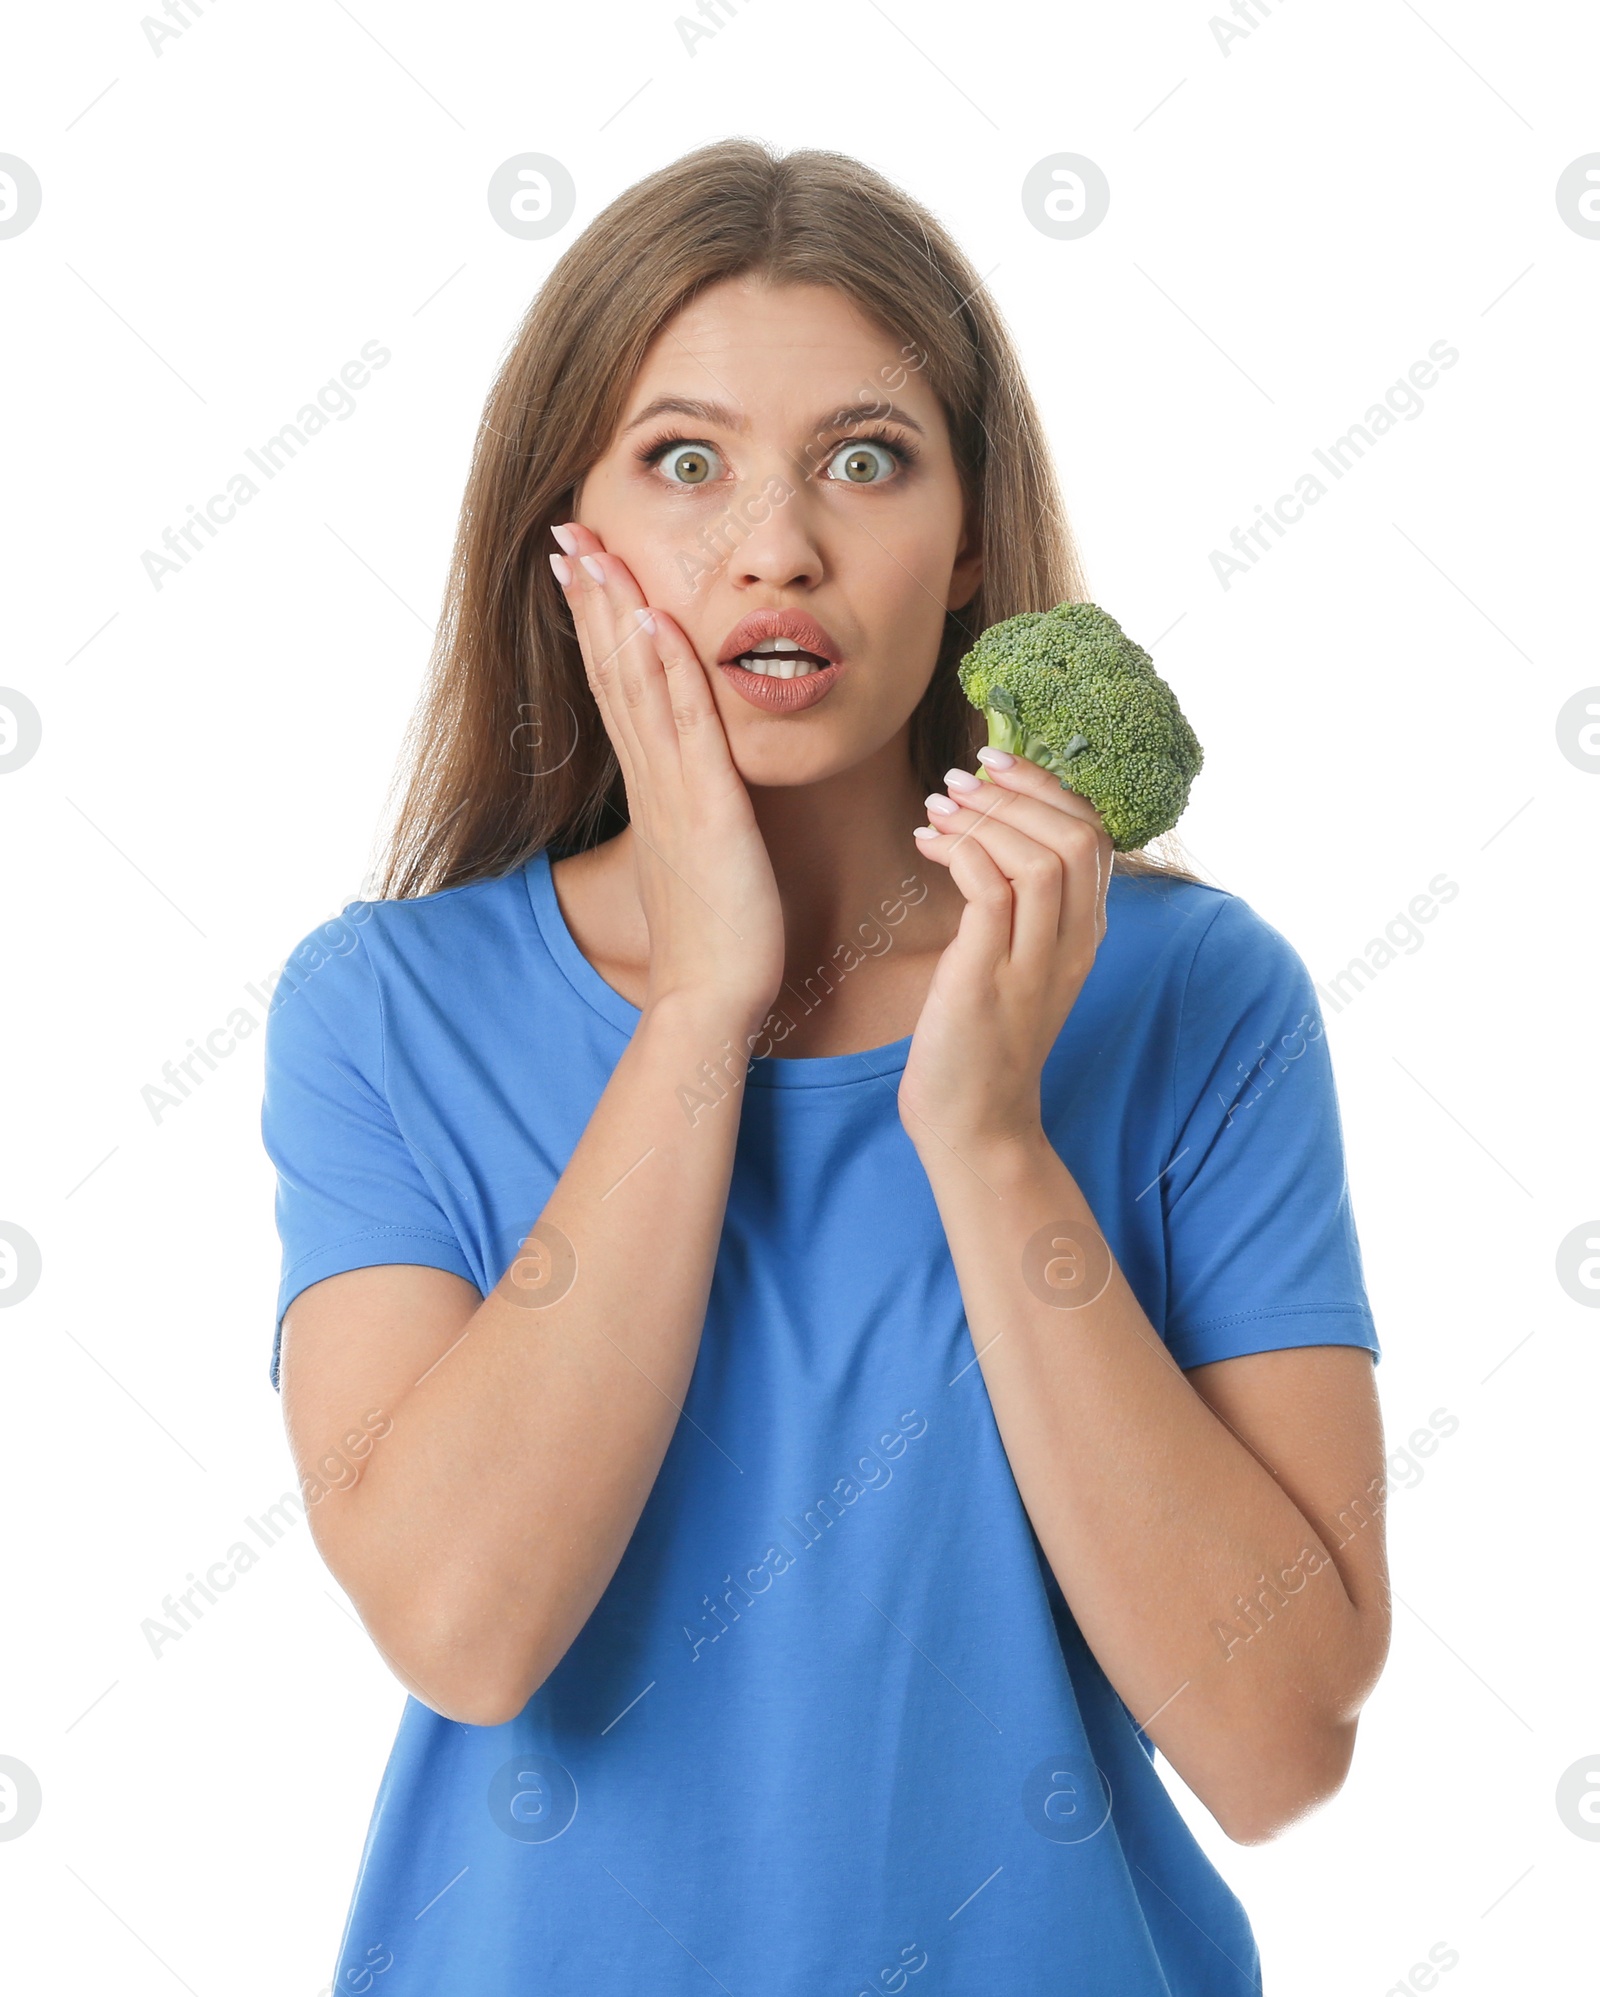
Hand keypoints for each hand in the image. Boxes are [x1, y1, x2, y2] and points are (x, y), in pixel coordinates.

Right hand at [550, 524, 785, 1024]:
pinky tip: (653, 616)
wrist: (711, 1000)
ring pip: (637, 684)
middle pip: (613, 671)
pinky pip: (684, 726)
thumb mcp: (703, 853)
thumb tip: (699, 786)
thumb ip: (695, 808)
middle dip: (591, 597)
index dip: (598, 624)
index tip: (581, 565)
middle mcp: (653, 780)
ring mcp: (674, 792)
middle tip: (567, 531)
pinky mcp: (707, 812)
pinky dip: (666, 668)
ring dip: (615, 612)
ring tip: (593, 548)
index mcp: (654, 786)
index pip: (618, 688)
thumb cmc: (716, 936)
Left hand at [898, 750, 1111, 1153]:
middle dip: (1018, 791)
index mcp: (1085, 934)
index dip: (1048, 788)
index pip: (1093, 835)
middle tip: (961, 778)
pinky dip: (962, 854)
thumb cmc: (981, 1038)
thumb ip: (1015, 904)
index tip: (997, 764)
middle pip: (1077, 836)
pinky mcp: (990, 979)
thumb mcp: (1013, 961)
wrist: (974, 1123)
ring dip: (985, 818)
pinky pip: (992, 891)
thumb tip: (983, 829)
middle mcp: (1072, 945)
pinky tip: (927, 846)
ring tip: (936, 807)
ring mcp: (1035, 964)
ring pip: (1042, 858)